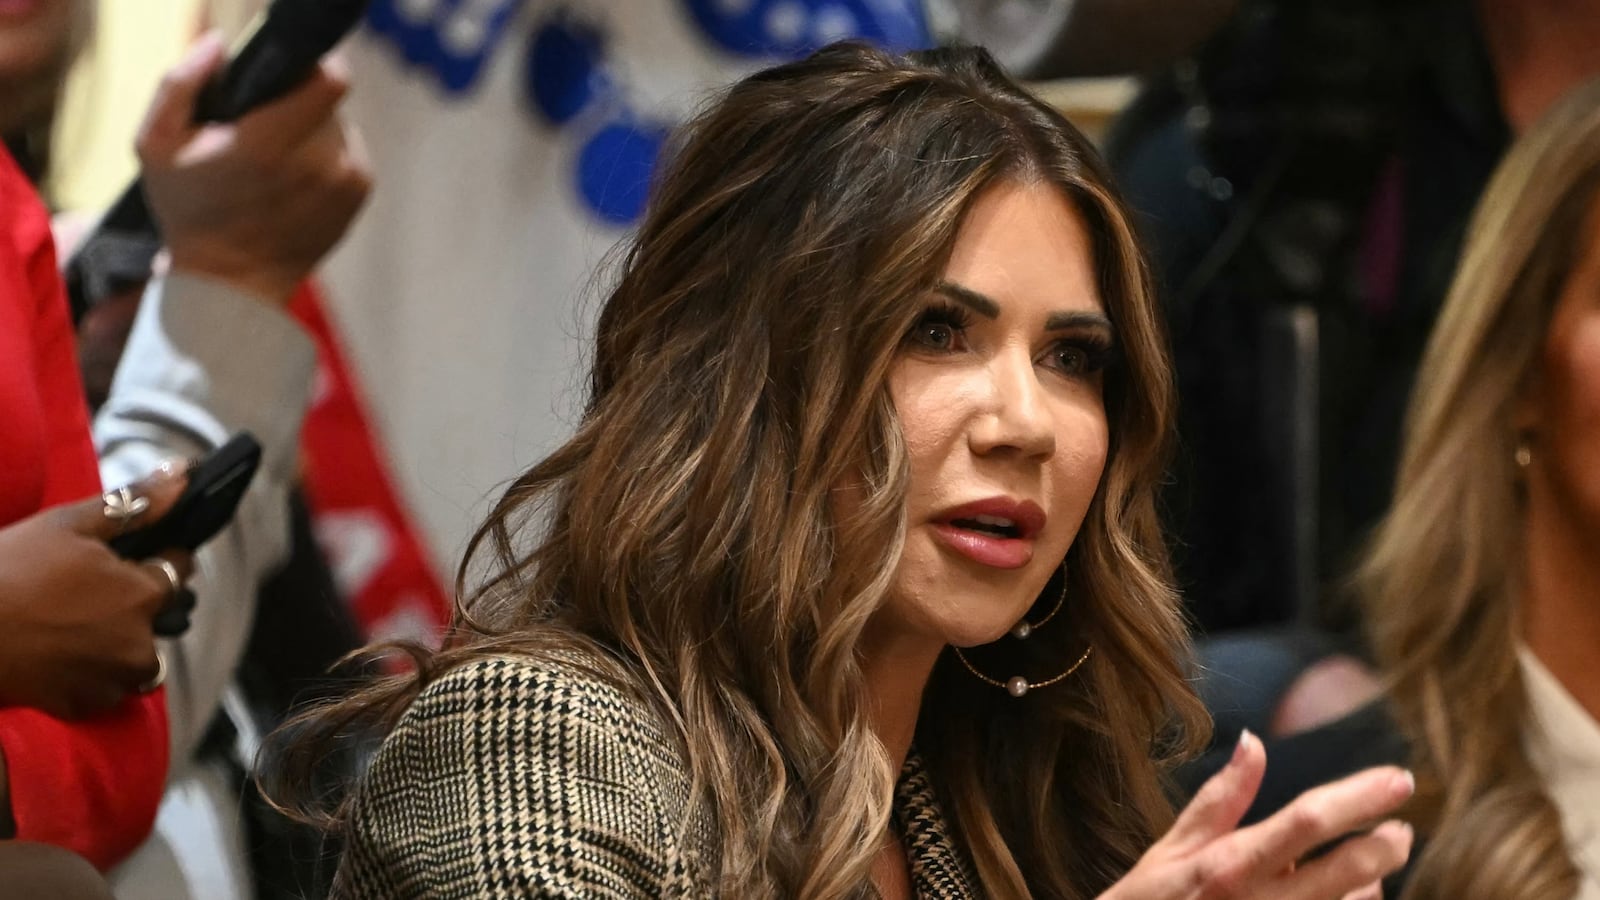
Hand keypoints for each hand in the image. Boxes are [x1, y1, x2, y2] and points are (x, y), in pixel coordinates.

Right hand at [0, 468, 194, 718]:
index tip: (135, 555)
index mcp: (143, 595)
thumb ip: (134, 504)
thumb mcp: (69, 525)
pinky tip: (58, 652)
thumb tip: (182, 474)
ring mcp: (114, 680)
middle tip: (89, 591)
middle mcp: (141, 643)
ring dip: (121, 642)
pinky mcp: (85, 707)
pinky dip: (92, 672)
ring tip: (72, 623)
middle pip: (162, 616)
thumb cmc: (7, 571)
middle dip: (139, 603)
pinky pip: (106, 687)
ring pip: (139, 656)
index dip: (160, 557)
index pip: (180, 569)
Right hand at [136, 31, 372, 303]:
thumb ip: (180, 84)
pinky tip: (294, 178)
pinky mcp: (361, 191)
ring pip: (336, 122)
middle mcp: (319, 164)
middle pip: (326, 97)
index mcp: (269, 146)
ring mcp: (346, 180)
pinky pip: (348, 148)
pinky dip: (326, 154)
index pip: (328, 80)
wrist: (233, 283)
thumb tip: (218, 45)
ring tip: (275, 158)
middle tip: (264, 124)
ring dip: (310, 129)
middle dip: (297, 101)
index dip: (312, 66)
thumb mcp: (155, 145)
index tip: (288, 73)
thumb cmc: (189, 211)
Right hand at [1101, 731, 1414, 899]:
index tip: (1398, 778)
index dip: (1359, 796)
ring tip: (1368, 869)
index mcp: (1231, 864)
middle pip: (1348, 870)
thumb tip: (1255, 742)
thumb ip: (1222, 797)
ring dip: (1371, 885)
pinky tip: (1348, 895)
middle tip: (1401, 829)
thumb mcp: (1174, 847)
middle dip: (1386, 846)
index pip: (1307, 820)